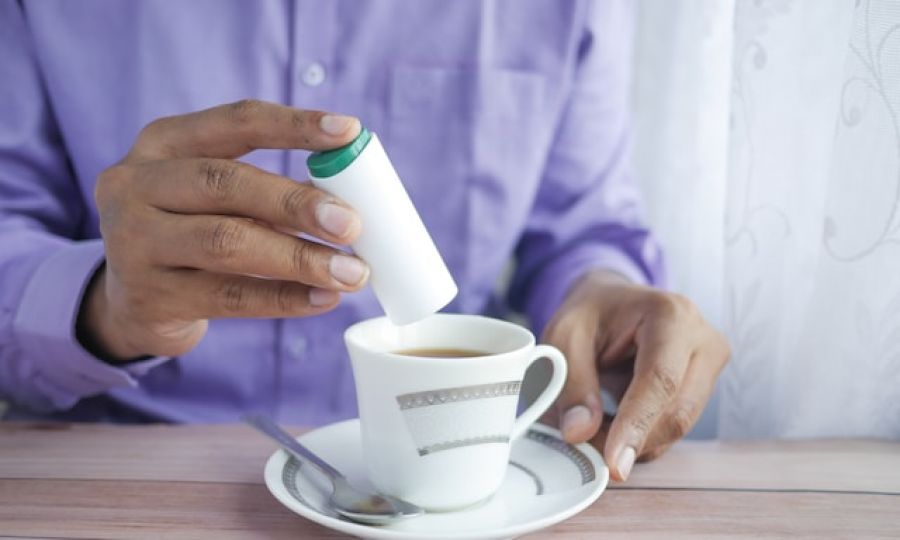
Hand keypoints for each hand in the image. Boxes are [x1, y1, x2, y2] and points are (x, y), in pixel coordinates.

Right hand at [81, 100, 368, 360]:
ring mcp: (134, 243)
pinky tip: (324, 299)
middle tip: (351, 224)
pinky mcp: (149, 298)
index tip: (349, 132)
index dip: (294, 125)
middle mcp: (136, 185)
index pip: (235, 122)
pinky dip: (285, 298)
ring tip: (351, 272)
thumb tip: (347, 200)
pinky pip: (230, 298)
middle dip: (296, 203)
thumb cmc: (189, 233)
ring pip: (227, 243)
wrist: (126, 302)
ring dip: (299, 258)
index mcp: (162, 143)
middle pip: (225, 183)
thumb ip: (269, 190)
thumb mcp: (213, 198)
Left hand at [543, 270, 729, 480]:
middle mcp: (703, 339)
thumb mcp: (564, 337)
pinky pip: (675, 427)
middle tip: (584, 446)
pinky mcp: (705, 388)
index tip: (613, 462)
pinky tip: (615, 422)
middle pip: (677, 411)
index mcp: (671, 314)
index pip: (661, 380)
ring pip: (677, 426)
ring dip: (634, 441)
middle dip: (630, 440)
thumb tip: (580, 433)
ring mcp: (710, 365)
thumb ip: (571, 384)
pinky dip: (642, 436)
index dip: (636, 425)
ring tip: (593, 426)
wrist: (612, 301)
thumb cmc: (591, 313)